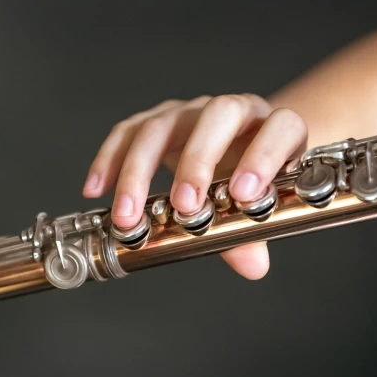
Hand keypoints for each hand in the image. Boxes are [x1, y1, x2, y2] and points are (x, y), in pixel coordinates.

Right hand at [83, 94, 306, 279]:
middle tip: (183, 205)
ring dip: (141, 170)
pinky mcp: (158, 118)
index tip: (243, 193)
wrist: (238, 149)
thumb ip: (253, 233)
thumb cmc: (251, 177)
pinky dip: (110, 159)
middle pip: (218, 115)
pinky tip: (97, 189)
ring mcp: (192, 111)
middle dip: (198, 161)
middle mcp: (234, 111)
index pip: (280, 128)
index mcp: (273, 128)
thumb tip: (252, 265)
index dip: (264, 156)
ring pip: (163, 124)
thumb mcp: (258, 205)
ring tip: (128, 214)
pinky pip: (128, 131)